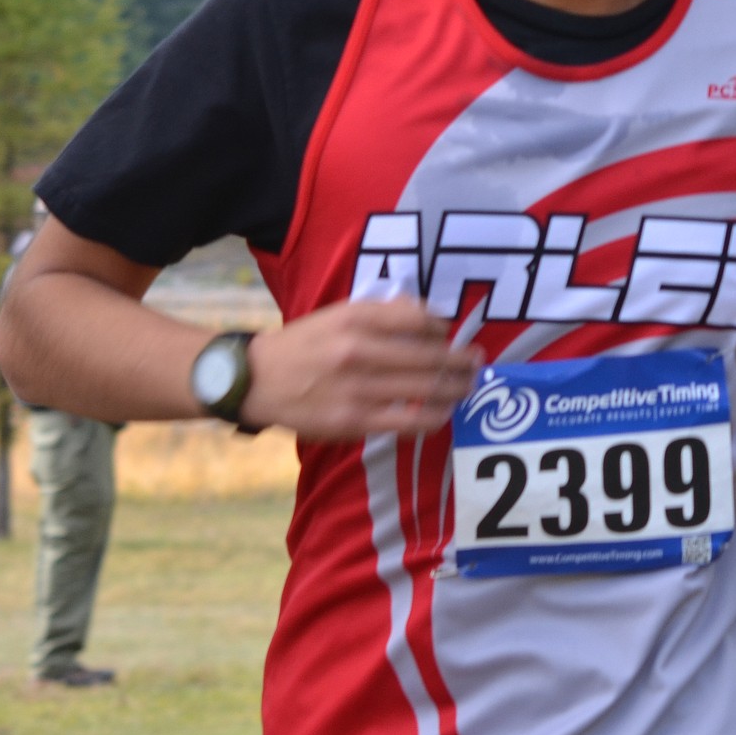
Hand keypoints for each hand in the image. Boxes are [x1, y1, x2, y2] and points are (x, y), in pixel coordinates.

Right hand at [240, 297, 481, 440]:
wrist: (259, 380)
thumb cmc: (307, 345)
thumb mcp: (339, 314)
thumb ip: (383, 313)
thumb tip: (431, 318)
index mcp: (356, 318)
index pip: (419, 319)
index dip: (443, 328)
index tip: (451, 334)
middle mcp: (359, 350)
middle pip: (431, 356)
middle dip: (462, 360)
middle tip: (476, 361)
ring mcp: (358, 388)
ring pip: (426, 390)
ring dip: (456, 389)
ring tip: (467, 386)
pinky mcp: (355, 421)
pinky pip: (409, 421)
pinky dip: (433, 416)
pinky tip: (442, 412)